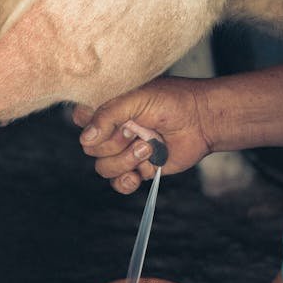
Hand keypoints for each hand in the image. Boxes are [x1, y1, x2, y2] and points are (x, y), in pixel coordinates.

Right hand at [73, 77, 211, 193]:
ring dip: (125, 161)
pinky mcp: (139, 168)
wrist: (202, 120)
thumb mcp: (137, 99)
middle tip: (138, 130)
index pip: (80, 119)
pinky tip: (138, 175)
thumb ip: (108, 115)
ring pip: (103, 167)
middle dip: (114, 143)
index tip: (114, 120)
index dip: (91, 124)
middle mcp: (113, 130)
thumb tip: (86, 139)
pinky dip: (125, 182)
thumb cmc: (172, 101)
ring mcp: (125, 151)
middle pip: (91, 148)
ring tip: (148, 148)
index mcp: (109, 108)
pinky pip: (118, 183)